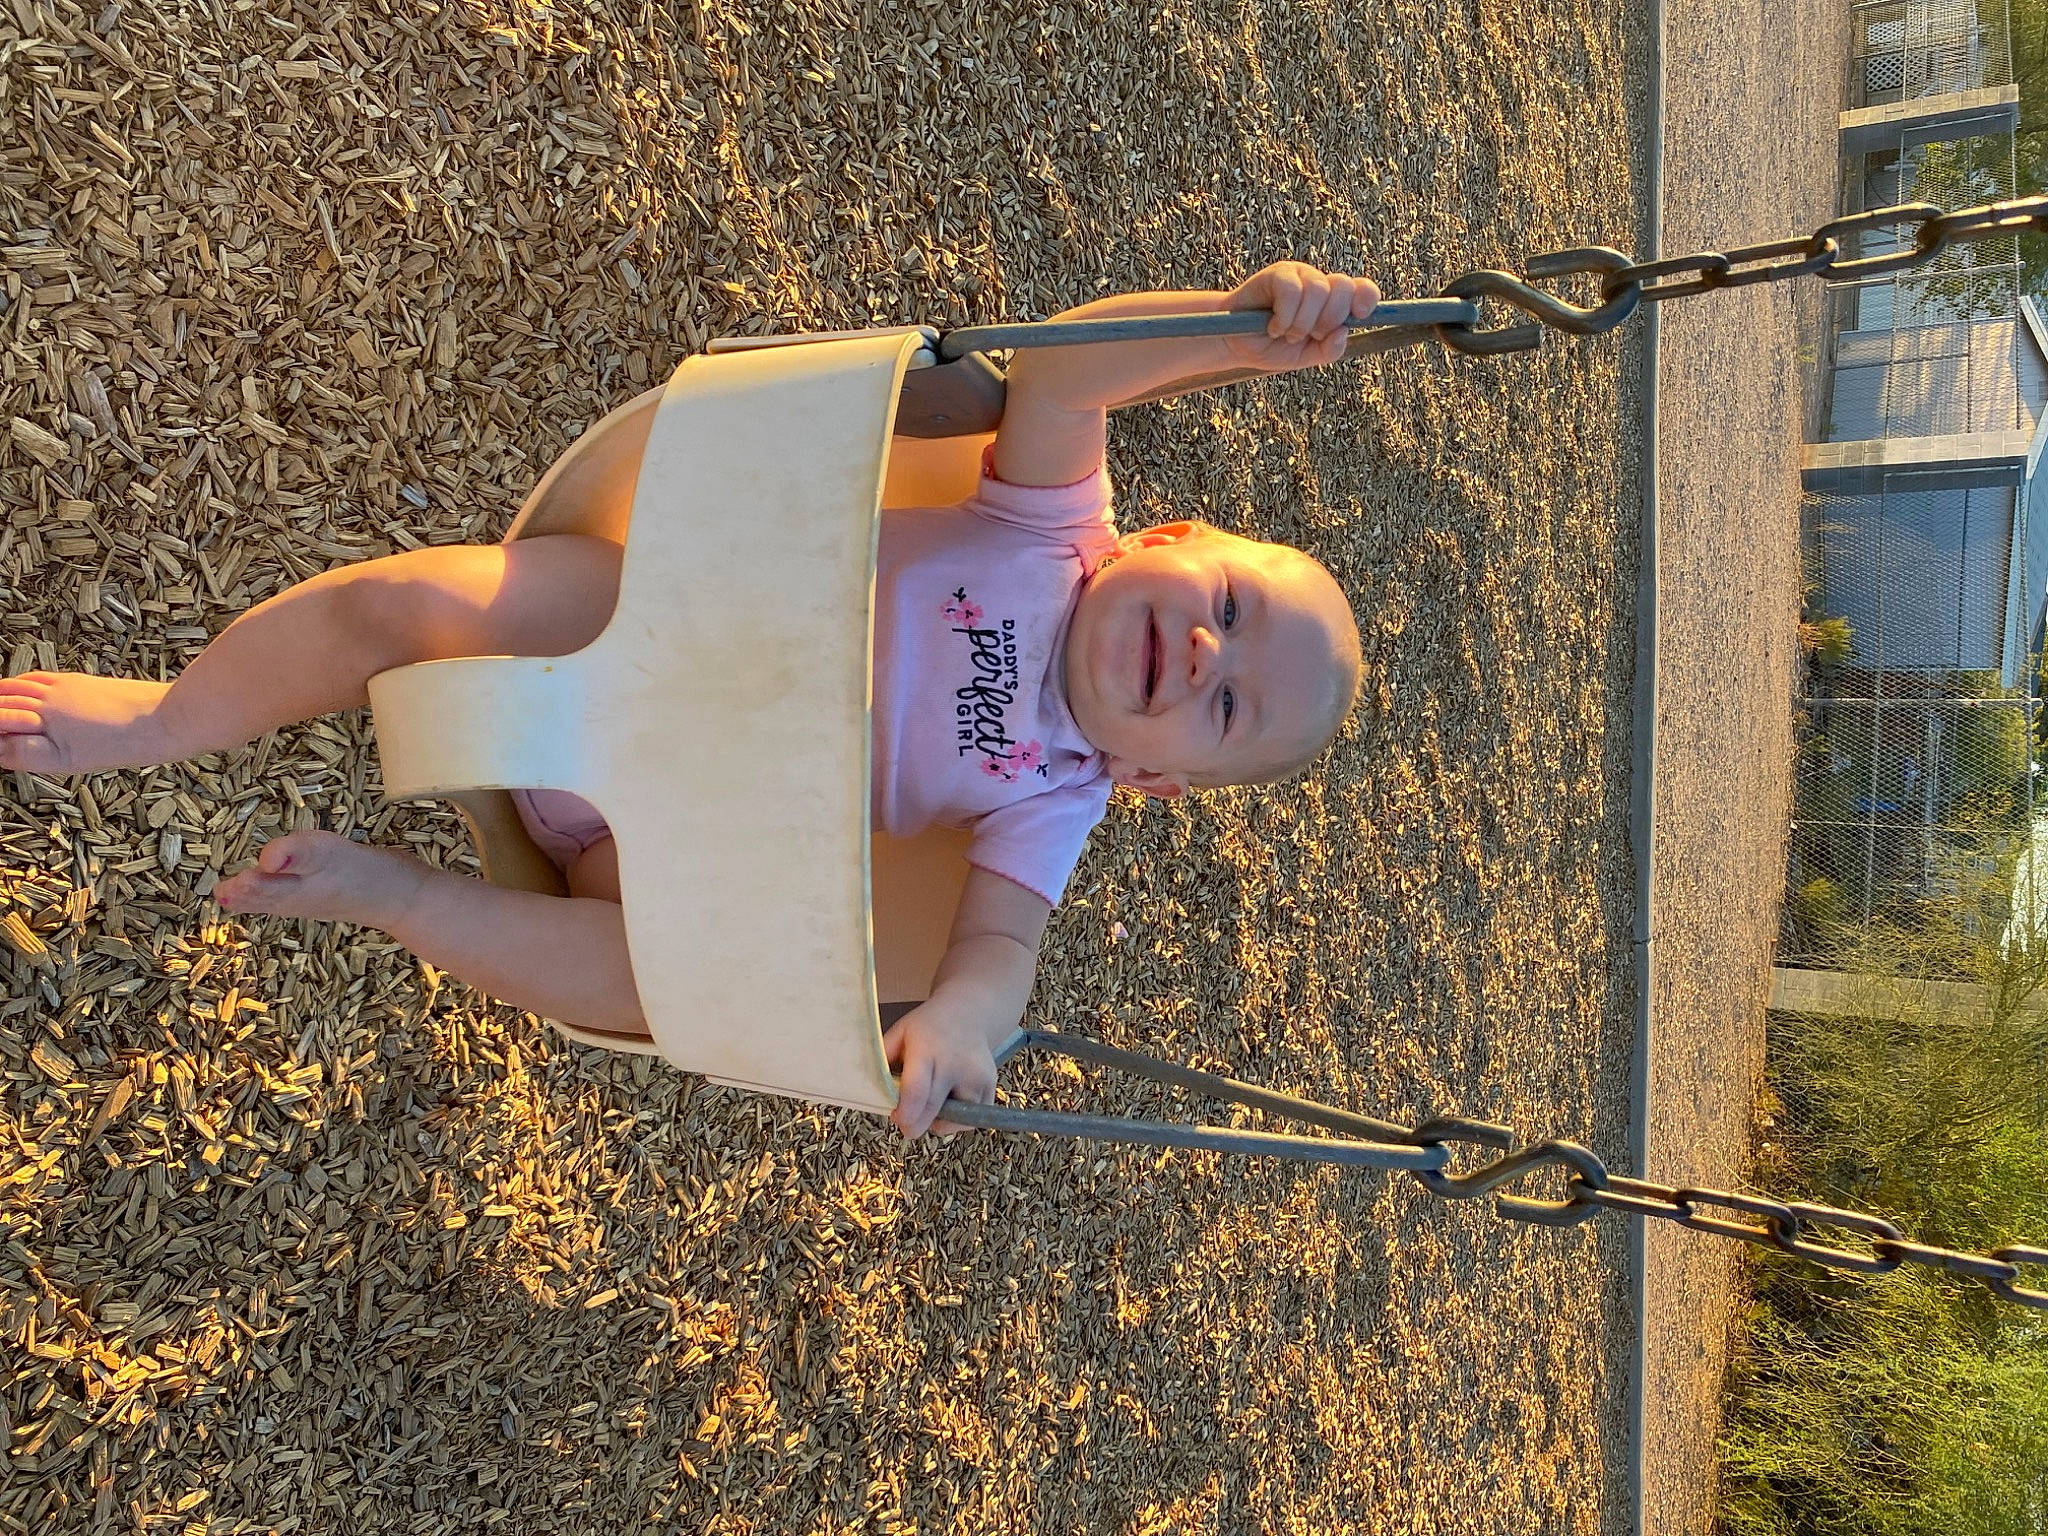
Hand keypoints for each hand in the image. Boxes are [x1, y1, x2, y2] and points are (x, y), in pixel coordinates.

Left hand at [884, 1000, 1000, 1139]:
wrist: (968, 1015)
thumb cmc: (926, 1028)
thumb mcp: (900, 1033)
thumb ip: (883, 1058)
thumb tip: (866, 1090)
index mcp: (928, 1049)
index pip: (917, 1090)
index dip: (905, 1113)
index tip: (897, 1119)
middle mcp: (957, 1064)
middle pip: (935, 1109)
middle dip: (915, 1124)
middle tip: (905, 1125)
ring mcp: (978, 1077)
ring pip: (954, 1120)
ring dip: (937, 1121)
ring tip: (930, 1101)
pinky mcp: (991, 1088)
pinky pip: (970, 1121)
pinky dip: (956, 1120)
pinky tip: (948, 1100)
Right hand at [1221, 261, 1379, 371]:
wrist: (1237, 345)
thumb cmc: (1274, 348)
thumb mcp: (1307, 357)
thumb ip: (1329, 350)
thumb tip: (1343, 331)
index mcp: (1333, 302)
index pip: (1362, 289)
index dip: (1366, 298)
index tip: (1359, 316)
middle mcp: (1319, 284)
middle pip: (1343, 287)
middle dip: (1329, 318)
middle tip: (1309, 334)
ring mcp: (1299, 275)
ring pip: (1318, 290)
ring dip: (1301, 323)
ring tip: (1285, 334)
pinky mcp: (1277, 273)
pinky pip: (1292, 290)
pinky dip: (1284, 316)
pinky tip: (1273, 326)